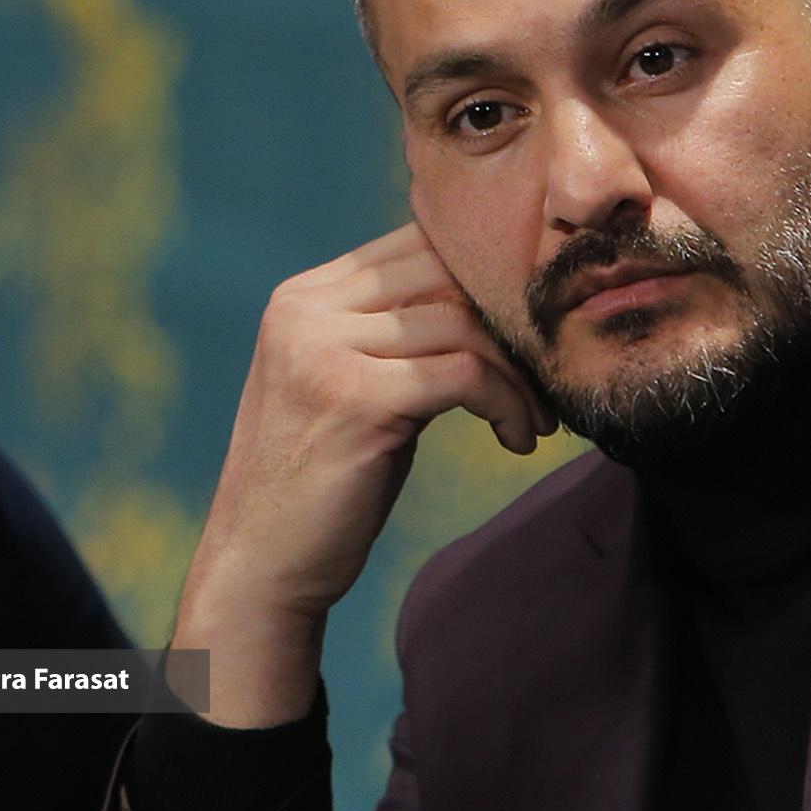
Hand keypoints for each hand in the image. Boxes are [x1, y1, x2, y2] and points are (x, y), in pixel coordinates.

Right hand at [170, 223, 553, 725]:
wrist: (261, 567)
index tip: (533, 332)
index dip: (490, 280)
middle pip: (447, 272)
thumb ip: (398, 332)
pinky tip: (517, 440)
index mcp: (306, 296)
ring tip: (538, 418)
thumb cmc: (325, 482)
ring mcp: (324, 350)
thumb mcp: (356, 384)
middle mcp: (306, 309)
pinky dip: (507, 404)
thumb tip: (494, 296)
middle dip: (513, 321)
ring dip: (520, 374)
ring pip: (464, 325)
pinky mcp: (354, 399)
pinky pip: (465, 375)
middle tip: (550, 373)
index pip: (421, 243)